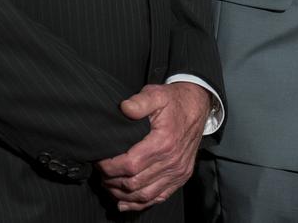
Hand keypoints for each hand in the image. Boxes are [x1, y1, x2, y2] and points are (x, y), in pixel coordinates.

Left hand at [96, 81, 209, 211]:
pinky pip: (159, 197)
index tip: (99, 161)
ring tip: (109, 185)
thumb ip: (140, 101)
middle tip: (101, 173)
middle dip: (112, 181)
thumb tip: (124, 108)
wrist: (198, 107)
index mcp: (164, 142)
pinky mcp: (181, 177)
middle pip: (134, 183)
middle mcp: (172, 161)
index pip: (130, 165)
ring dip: (122, 194)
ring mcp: (178, 172)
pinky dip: (140, 203)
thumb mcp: (157, 94)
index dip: (110, 167)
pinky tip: (125, 201)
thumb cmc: (174, 101)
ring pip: (144, 194)